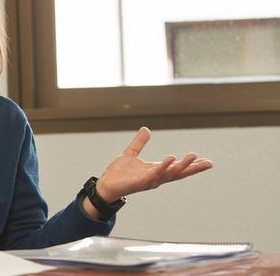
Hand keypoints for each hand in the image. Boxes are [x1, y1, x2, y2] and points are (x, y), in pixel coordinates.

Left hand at [96, 127, 213, 202]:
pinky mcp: (139, 182)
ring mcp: (149, 180)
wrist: (105, 184)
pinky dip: (163, 168)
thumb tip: (146, 129)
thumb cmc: (119, 173)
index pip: (177, 168)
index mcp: (155, 170)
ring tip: (193, 157)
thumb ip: (139, 143)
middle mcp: (155, 177)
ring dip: (181, 166)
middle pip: (178, 173)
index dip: (191, 165)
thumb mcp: (131, 153)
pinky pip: (153, 175)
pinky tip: (170, 160)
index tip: (207, 161)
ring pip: (169, 174)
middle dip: (192, 168)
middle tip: (207, 162)